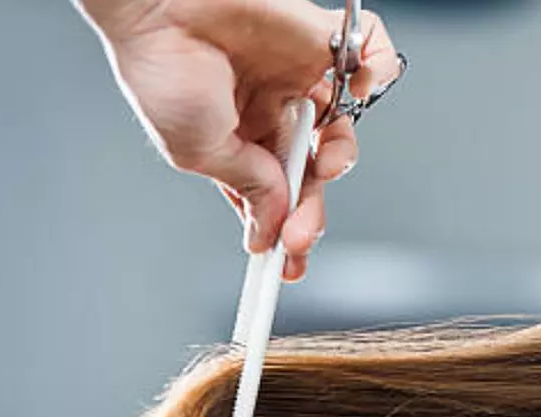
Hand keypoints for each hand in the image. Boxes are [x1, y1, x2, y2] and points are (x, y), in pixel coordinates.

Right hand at [76, 0, 404, 280]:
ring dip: (340, 157)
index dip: (285, 229)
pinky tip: (362, 87)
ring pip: (343, 129)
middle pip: (311, 171)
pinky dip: (381, 71)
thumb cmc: (161, 66)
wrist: (158, 3)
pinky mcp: (320, 37)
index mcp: (237, 137)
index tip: (289, 267)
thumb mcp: (200, 152)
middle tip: (302, 237)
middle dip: (311, 209)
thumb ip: (249, 186)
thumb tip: (275, 223)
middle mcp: (271, 109)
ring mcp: (297, 75)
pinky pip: (372, 55)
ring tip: (321, 163)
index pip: (274, 192)